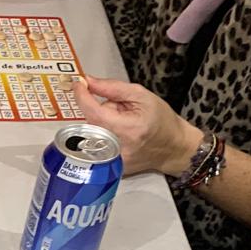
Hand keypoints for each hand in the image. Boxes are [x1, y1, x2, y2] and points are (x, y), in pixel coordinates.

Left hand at [76, 75, 199, 176]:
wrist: (172, 147)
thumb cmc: (161, 121)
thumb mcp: (141, 95)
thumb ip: (112, 88)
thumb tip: (89, 82)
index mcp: (128, 128)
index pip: (94, 112)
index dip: (83, 97)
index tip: (79, 85)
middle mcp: (118, 148)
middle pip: (91, 122)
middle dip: (99, 111)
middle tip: (118, 109)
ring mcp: (113, 161)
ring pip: (92, 135)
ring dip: (102, 125)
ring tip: (121, 124)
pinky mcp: (110, 167)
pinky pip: (96, 146)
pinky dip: (103, 137)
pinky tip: (119, 136)